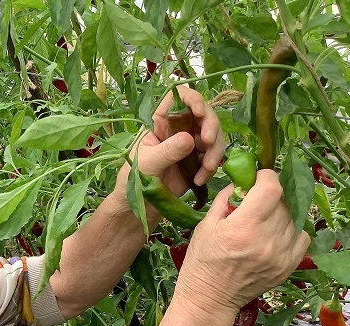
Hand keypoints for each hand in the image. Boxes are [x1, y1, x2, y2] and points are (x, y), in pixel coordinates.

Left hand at [114, 86, 224, 203]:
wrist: (139, 204)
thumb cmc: (135, 177)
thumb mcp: (148, 161)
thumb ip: (168, 150)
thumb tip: (190, 139)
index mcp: (161, 121)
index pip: (179, 97)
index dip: (193, 99)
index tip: (199, 112)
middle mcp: (178, 128)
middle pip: (204, 115)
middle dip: (211, 127)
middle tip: (207, 142)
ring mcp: (189, 144)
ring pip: (213, 137)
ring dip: (214, 151)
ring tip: (206, 169)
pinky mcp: (197, 161)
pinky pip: (212, 157)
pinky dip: (210, 168)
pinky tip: (199, 180)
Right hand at [174, 170, 309, 315]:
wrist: (210, 299)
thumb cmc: (202, 262)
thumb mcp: (206, 225)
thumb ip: (227, 199)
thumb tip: (244, 181)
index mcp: (243, 228)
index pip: (272, 187)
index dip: (266, 177)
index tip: (257, 179)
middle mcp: (266, 240)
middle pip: (282, 200)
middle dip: (269, 195)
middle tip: (255, 203)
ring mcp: (281, 254)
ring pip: (293, 216)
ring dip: (279, 213)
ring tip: (262, 222)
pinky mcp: (289, 266)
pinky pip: (301, 235)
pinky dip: (290, 230)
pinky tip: (274, 235)